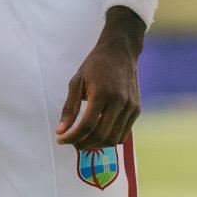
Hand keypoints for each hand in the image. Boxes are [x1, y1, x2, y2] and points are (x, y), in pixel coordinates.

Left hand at [56, 14, 142, 150]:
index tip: (61, 140)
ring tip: (84, 141)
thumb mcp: (77, 82)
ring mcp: (130, 106)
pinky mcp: (136, 109)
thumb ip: (69, 108)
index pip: (87, 125)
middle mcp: (119, 101)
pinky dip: (109, 139)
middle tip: (72, 142)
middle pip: (101, 135)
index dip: (72, 137)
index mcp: (102, 92)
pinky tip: (98, 135)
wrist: (120, 52)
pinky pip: (123, 133)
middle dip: (83, 143)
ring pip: (113, 138)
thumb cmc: (95, 65)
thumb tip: (61, 131)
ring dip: (97, 145)